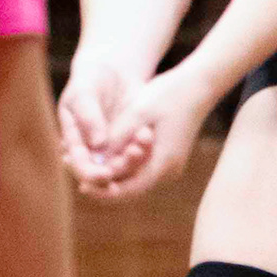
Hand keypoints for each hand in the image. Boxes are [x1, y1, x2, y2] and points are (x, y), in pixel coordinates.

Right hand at [56, 53, 147, 182]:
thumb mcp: (84, 93)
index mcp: (73, 144)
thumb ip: (88, 116)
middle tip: (132, 158)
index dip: (91, 174)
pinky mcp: (130, 144)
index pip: (80, 167)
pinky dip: (145, 150)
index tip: (106, 174)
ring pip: (123, 167)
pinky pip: (139, 155)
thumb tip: (97, 145)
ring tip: (142, 148)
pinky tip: (150, 140)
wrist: (113, 72)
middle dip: (118, 170)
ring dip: (134, 162)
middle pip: (103, 174)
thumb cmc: (90, 80)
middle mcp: (92, 153)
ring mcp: (112, 150)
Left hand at [67, 65, 214, 200]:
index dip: (104, 191)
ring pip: (134, 179)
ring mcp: (168, 165)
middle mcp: (168, 171)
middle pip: (130, 189)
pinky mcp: (166, 157)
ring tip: (83, 164)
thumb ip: (116, 138)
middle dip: (103, 184)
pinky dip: (121, 165)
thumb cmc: (169, 95)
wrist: (199, 84)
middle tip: (77, 176)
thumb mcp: (137, 113)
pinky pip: (140, 169)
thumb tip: (93, 161)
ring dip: (111, 175)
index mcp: (163, 164)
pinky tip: (102, 156)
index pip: (129, 190)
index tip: (82, 185)